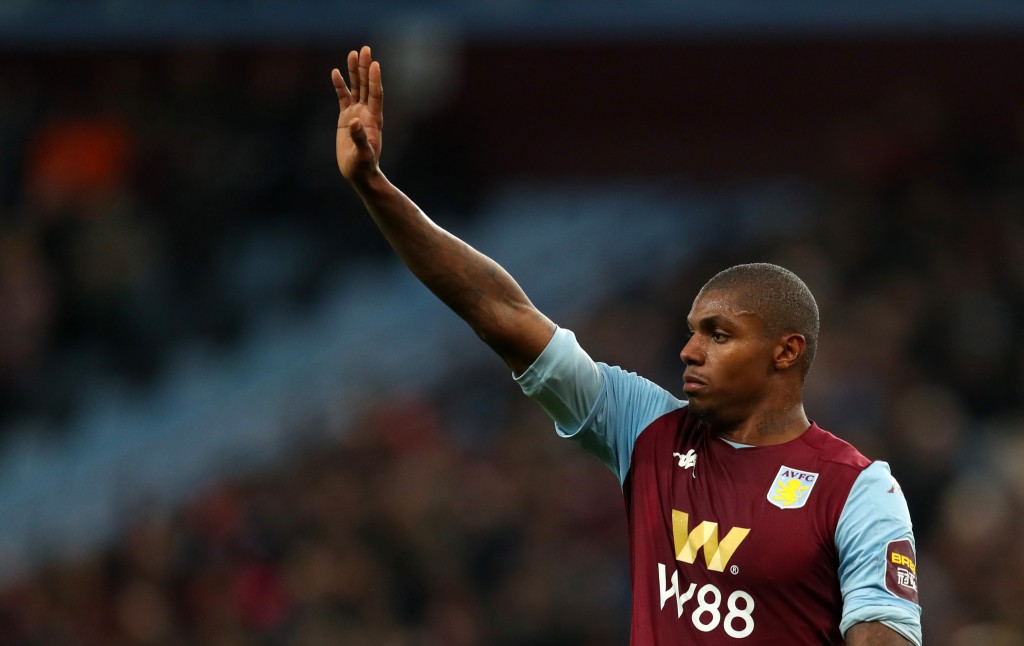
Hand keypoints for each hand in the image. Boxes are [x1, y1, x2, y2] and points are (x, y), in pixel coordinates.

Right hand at [332, 46, 382, 183]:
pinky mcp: (346, 118)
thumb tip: (354, 122)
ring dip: (354, 72)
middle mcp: (367, 113)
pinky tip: (336, 72)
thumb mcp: (362, 154)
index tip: (375, 64)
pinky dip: (340, 85)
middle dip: (365, 68)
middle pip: (366, 86)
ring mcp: (357, 114)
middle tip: (365, 49)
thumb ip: (360, 138)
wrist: (358, 173)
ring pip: (356, 88)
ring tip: (353, 53)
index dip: (375, 80)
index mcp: (374, 120)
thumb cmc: (363, 166)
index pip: (376, 95)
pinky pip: (343, 98)